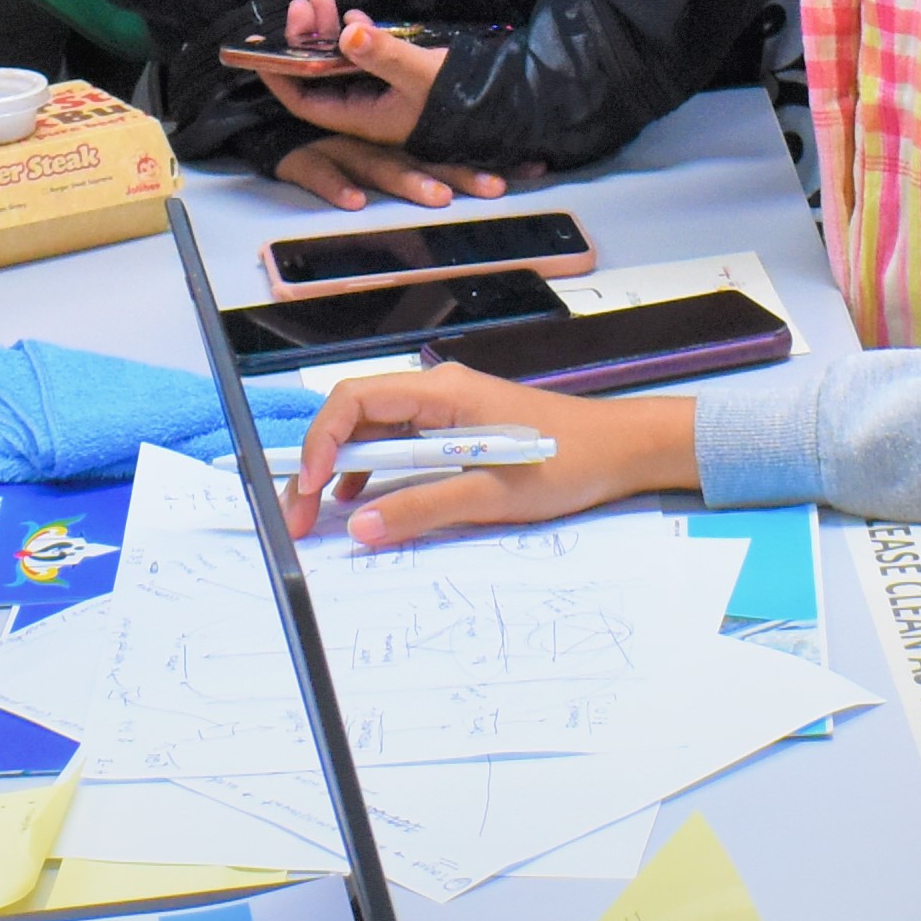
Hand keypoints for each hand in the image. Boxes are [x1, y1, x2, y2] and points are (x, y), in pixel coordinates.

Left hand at [258, 0, 506, 205]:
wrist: (510, 102)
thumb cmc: (464, 95)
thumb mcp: (420, 72)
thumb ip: (382, 53)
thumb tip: (346, 31)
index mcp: (364, 117)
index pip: (304, 100)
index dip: (279, 74)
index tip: (262, 45)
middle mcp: (368, 108)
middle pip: (320, 76)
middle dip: (306, 39)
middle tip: (305, 2)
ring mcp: (383, 93)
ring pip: (341, 63)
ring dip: (329, 30)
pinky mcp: (400, 78)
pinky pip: (365, 58)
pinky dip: (356, 35)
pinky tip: (356, 15)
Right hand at [279, 360, 697, 547]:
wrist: (621, 450)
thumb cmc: (568, 463)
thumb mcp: (492, 494)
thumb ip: (424, 508)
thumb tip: (362, 527)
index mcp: (442, 393)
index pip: (356, 401)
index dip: (322, 441)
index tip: (310, 488)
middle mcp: (437, 393)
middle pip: (357, 418)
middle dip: (320, 463)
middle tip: (299, 515)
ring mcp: (446, 411)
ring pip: (375, 433)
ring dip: (344, 471)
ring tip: (320, 515)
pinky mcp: (458, 431)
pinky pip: (400, 445)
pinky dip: (376, 471)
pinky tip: (365, 501)